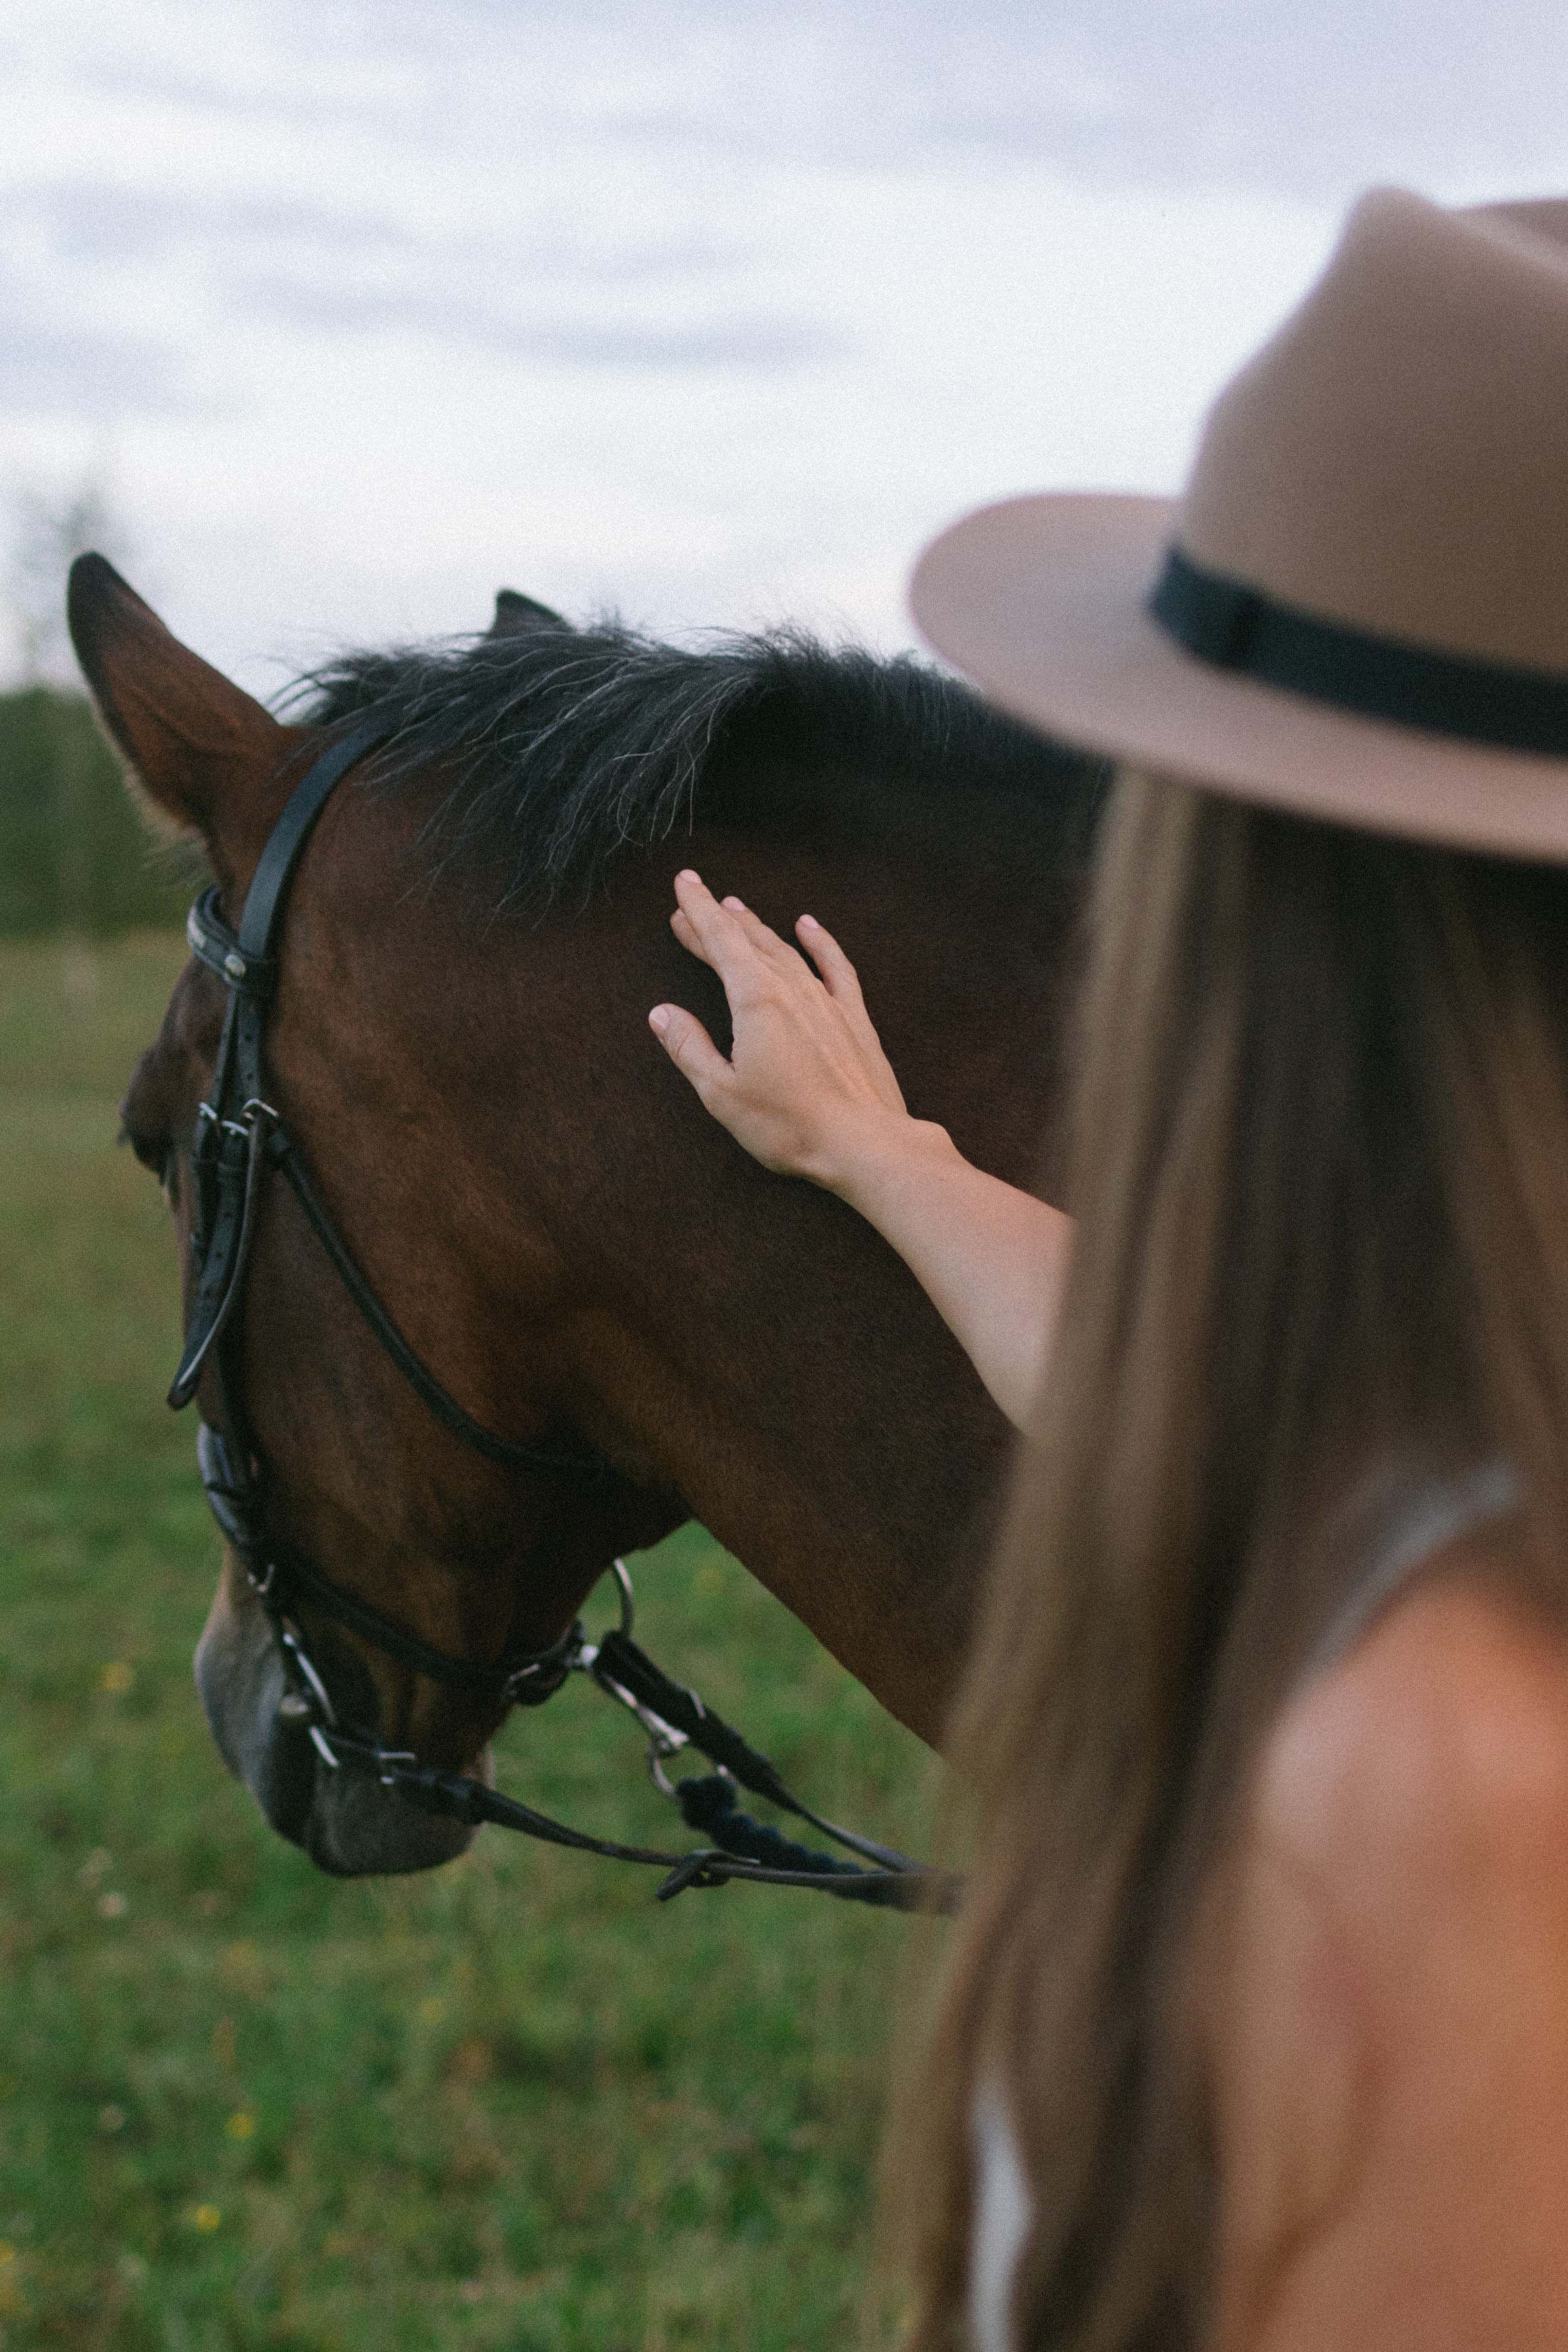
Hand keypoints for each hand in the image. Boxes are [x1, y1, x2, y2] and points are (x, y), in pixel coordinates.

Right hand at [648, 869, 909, 1193]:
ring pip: (786, 949)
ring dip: (758, 927)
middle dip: (718, 918)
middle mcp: (792, 989)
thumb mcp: (723, 1093)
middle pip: (748, 941)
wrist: (865, 1142)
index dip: (699, 909)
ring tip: (737, 908)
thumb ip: (690, 1048)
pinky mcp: (854, 1018)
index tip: (684, 883)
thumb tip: (662, 1014)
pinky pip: (834, 966)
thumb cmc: (790, 1125)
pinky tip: (808, 926)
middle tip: (694, 900)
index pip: (720, 940)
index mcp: (755, 1000)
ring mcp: (826, 1001)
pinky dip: (820, 943)